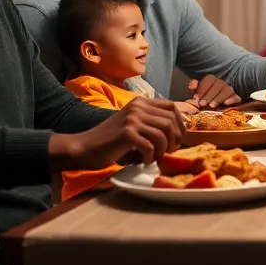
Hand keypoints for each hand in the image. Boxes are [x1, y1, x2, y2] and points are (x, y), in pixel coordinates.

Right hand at [48, 97, 183, 171]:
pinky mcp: (126, 133)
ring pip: (162, 134)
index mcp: (141, 102)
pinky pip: (150, 146)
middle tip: (168, 153)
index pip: (172, 107)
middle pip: (170, 121)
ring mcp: (132, 119)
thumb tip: (178, 134)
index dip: (180, 124)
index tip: (179, 139)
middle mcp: (137, 107)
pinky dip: (150, 157)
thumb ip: (151, 124)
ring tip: (155, 158)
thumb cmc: (110, 141)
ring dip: (163, 150)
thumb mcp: (133, 125)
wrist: (84, 148)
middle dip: (174, 140)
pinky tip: (143, 161)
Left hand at [188, 75, 239, 107]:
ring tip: (211, 106)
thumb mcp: (198, 94)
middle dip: (209, 95)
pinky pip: (236, 97)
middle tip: (202, 104)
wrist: (217, 107)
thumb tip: (192, 86)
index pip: (209, 79)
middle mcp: (222, 83)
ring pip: (227, 90)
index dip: (202, 88)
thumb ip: (194, 89)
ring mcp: (230, 90)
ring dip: (219, 98)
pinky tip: (226, 104)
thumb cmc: (205, 99)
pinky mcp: (236, 98)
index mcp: (212, 80)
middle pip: (218, 84)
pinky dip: (231, 99)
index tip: (196, 98)